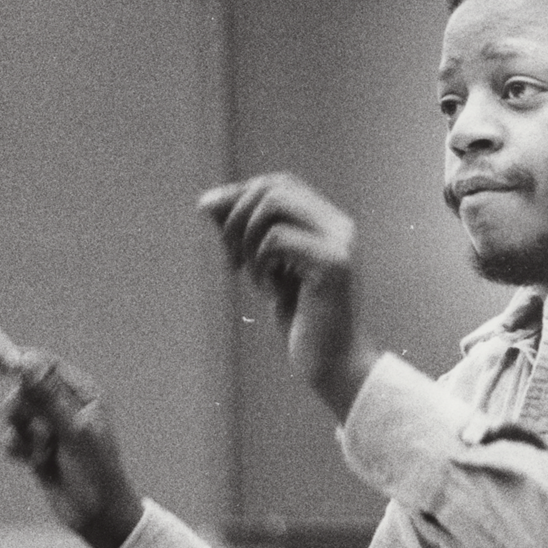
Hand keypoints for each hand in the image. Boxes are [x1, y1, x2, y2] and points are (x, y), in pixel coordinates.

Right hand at [0, 347, 143, 547]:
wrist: (97, 515)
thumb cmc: (96, 471)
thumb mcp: (73, 431)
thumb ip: (48, 397)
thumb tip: (27, 362)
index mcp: (83, 393)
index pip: (44, 365)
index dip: (18, 360)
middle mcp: (66, 406)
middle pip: (24, 389)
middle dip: (24, 410)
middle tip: (40, 430)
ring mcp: (50, 427)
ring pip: (15, 415)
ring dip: (24, 435)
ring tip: (45, 453)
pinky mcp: (36, 447)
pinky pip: (11, 437)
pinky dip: (19, 450)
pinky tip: (35, 464)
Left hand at [199, 173, 381, 420]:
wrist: (332, 363)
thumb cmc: (302, 319)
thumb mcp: (266, 269)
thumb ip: (245, 235)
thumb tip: (207, 202)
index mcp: (329, 223)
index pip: (279, 184)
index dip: (240, 194)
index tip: (208, 215)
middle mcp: (340, 225)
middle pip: (274, 187)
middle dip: (237, 216)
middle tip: (230, 258)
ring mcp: (340, 243)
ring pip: (274, 205)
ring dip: (247, 238)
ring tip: (250, 273)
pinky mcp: (333, 264)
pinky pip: (277, 239)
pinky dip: (260, 263)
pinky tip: (270, 291)